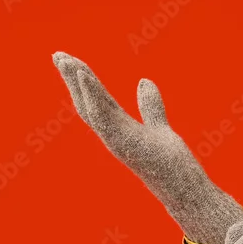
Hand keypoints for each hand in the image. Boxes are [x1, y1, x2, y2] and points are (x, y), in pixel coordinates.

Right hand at [52, 51, 242, 243]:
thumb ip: (150, 106)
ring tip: (67, 60)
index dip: (81, 82)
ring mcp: (117, 140)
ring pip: (91, 108)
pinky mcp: (127, 144)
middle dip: (72, 79)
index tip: (69, 59)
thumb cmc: (170, 164)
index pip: (95, 101)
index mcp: (119, 129)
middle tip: (57, 53)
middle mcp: (113, 134)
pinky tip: (86, 76)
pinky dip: (94, 97)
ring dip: (78, 84)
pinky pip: (105, 117)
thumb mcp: (159, 127)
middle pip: (86, 102)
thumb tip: (144, 81)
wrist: (184, 190)